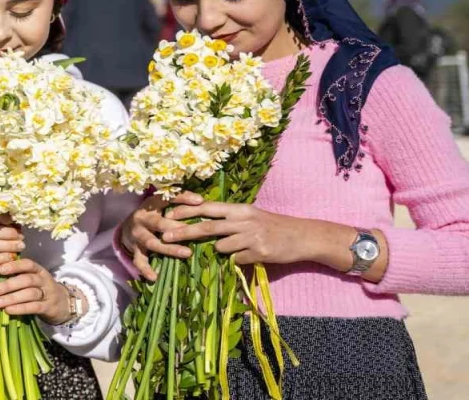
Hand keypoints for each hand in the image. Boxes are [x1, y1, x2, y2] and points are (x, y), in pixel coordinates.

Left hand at [0, 258, 75, 324]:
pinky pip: (34, 307)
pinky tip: (8, 310)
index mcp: (38, 270)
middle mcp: (43, 280)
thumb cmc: (40, 290)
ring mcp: (48, 294)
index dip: (14, 266)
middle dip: (7, 285)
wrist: (63, 304)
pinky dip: (20, 308)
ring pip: (29, 294)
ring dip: (10, 298)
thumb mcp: (32, 280)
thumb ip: (17, 276)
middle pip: (26, 280)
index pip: (27, 264)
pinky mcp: (49, 307)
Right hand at [117, 191, 202, 281]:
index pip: (167, 198)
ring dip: (170, 248)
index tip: (200, 201)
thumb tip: (202, 201)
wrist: (127, 228)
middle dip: (177, 228)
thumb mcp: (161, 204)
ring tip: (187, 253)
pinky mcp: (134, 249)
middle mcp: (142, 219)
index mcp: (150, 205)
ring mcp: (137, 235)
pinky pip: (139, 260)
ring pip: (152, 242)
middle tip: (195, 233)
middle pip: (159, 223)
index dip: (183, 198)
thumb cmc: (152, 215)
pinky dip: (145, 269)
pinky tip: (154, 277)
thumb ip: (179, 201)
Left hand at [160, 202, 332, 265]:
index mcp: (239, 209)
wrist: (302, 236)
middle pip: (207, 227)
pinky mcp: (259, 252)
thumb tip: (203, 223)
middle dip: (184, 232)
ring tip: (238, 247)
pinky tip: (252, 256)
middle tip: (165, 236)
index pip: (207, 207)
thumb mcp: (250, 216)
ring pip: (221, 247)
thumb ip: (229, 218)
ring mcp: (252, 236)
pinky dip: (238, 260)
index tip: (168, 213)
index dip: (186, 209)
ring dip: (221, 251)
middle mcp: (243, 220)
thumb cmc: (272, 226)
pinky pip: (237, 260)